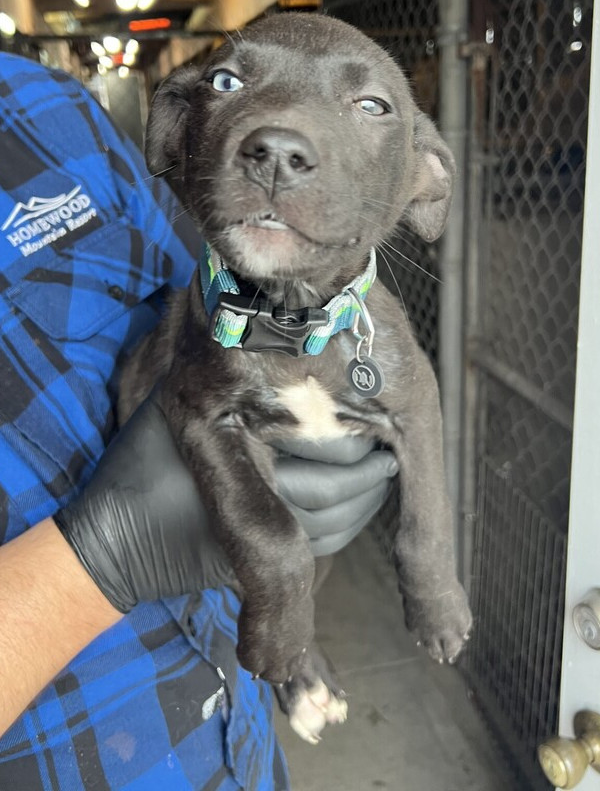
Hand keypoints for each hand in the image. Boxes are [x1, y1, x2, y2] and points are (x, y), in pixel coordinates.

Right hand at [55, 393, 397, 612]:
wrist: (114, 541)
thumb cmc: (144, 466)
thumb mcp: (183, 412)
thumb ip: (233, 391)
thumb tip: (292, 356)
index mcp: (246, 461)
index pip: (329, 452)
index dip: (359, 444)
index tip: (378, 427)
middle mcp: (260, 506)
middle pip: (339, 493)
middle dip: (372, 478)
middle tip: (389, 457)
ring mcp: (261, 544)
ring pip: (336, 528)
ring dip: (364, 507)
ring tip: (378, 479)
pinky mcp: (262, 569)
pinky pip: (319, 554)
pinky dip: (341, 533)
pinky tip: (349, 510)